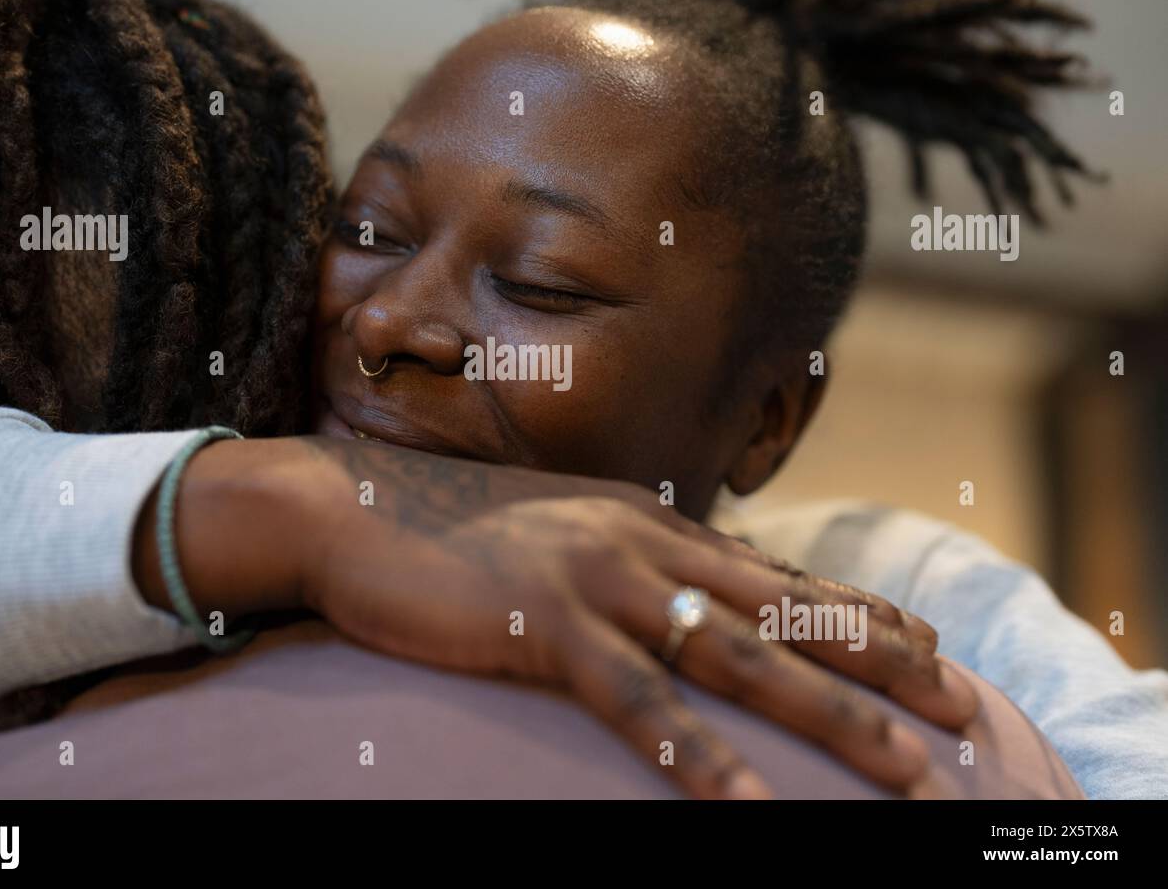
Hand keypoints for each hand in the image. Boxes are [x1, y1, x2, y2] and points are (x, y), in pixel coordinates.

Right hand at [290, 438, 978, 797]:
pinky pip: (637, 701)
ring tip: (906, 774)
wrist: (354, 508)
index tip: (929, 652)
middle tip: (961, 716)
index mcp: (650, 522)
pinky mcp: (544, 626)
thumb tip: (683, 594)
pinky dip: (698, 755)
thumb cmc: (454, 532)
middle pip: (787, 614)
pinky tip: (748, 807)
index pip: (778, 573)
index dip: (860, 613)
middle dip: (883, 668)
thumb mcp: (561, 535)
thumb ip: (628, 559)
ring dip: (829, 719)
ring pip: (739, 657)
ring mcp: (597, 581)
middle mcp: (642, 543)